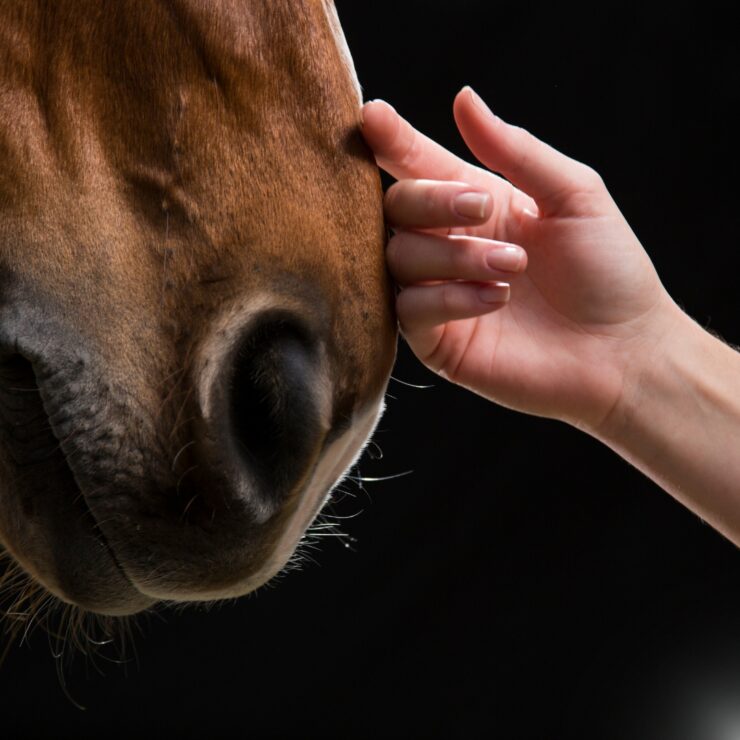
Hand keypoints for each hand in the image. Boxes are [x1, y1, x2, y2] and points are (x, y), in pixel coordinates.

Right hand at [361, 87, 683, 431]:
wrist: (621, 351)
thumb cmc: (607, 271)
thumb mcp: (575, 196)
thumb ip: (516, 151)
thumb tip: (463, 98)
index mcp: (477, 205)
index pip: (420, 166)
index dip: (393, 141)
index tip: (373, 116)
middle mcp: (450, 245)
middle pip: (396, 207)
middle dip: (431, 200)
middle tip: (483, 208)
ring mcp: (439, 294)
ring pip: (400, 257)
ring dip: (454, 254)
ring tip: (513, 266)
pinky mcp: (437, 341)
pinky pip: (410, 309)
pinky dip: (448, 297)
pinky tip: (496, 300)